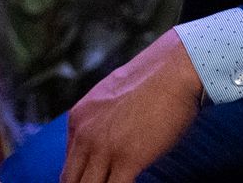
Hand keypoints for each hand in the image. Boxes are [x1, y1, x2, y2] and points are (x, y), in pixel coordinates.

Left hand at [61, 30, 204, 182]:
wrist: (174, 69)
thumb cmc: (152, 83)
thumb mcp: (111, 99)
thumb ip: (100, 123)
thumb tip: (106, 144)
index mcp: (77, 121)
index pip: (67, 168)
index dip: (81, 181)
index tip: (96, 182)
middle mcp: (84, 135)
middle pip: (72, 181)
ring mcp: (104, 148)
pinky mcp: (127, 159)